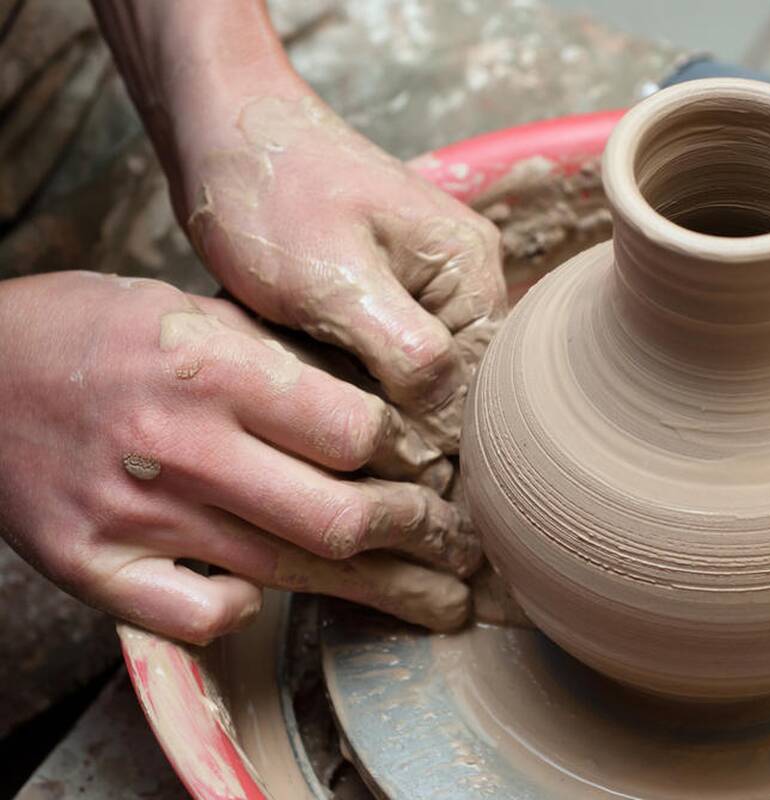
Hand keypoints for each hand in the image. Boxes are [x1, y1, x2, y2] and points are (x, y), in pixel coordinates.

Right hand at [0, 272, 480, 643]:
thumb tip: (385, 412)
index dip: (409, 454)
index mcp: (210, 366)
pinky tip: (276, 599)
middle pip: (340, 516)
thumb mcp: (193, 310)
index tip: (435, 464)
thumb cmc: (91, 332)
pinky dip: (244, 611)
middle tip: (459, 544)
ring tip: (439, 598)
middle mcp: (180, 444)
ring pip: (289, 571)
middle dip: (420, 535)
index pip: (355, 430)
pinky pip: (197, 616)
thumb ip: (284, 361)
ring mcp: (134, 514)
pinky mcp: (91, 565)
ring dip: (382, 591)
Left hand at [177, 93, 505, 453]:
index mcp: (470, 270)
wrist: (222, 130)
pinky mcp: (390, 294)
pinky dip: (354, 380)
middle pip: (453, 387)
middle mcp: (464, 280)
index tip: (370, 462)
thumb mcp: (336, 283)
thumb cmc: (272, 194)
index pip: (479, 386)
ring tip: (317, 411)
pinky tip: (314, 384)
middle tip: (332, 440)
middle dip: (400, 421)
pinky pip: (388, 359)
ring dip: (374, 404)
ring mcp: (428, 286)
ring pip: (418, 380)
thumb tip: (450, 429)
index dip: (432, 435)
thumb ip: (407, 354)